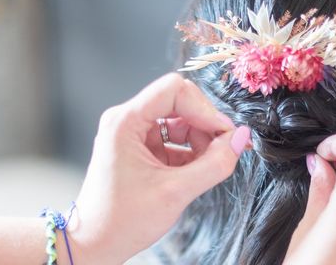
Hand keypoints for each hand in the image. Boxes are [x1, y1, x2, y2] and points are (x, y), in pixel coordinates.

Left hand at [66, 73, 251, 263]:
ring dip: (200, 139)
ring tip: (209, 165)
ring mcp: (132, 133)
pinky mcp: (140, 147)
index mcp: (125, 122)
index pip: (174, 90)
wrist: (94, 245)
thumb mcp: (175, 193)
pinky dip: (190, 151)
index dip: (204, 108)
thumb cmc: (121, 221)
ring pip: (179, 119)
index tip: (224, 133)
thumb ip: (214, 164)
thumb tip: (241, 139)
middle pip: (179, 102)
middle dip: (205, 124)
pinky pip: (173, 136)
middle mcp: (126, 120)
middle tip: (225, 149)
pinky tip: (197, 170)